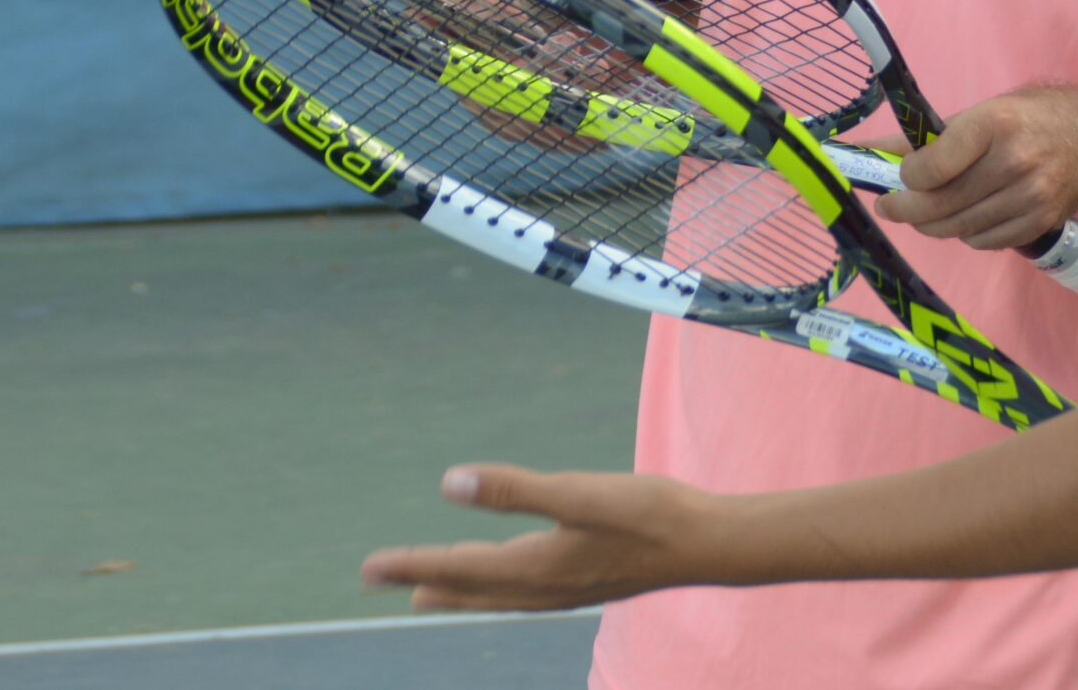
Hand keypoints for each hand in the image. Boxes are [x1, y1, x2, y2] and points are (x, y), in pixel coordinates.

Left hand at [362, 465, 734, 612]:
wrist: (710, 543)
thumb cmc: (650, 515)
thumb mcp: (578, 493)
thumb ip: (515, 489)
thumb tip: (449, 482)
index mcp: (533, 567)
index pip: (457, 568)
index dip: (410, 565)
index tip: (368, 569)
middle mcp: (543, 588)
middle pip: (468, 587)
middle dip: (424, 581)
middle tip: (381, 579)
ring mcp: (567, 590)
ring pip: (496, 595)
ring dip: (459, 589)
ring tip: (430, 590)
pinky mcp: (589, 581)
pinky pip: (523, 593)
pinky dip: (497, 588)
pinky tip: (512, 579)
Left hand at [875, 87, 1077, 250]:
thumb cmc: (1030, 120)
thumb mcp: (981, 113)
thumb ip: (926, 137)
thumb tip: (869, 150)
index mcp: (995, 123)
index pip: (932, 166)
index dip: (905, 178)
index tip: (898, 176)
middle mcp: (1016, 161)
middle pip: (940, 204)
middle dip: (905, 209)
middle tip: (890, 206)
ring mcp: (1031, 196)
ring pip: (958, 228)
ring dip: (932, 224)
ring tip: (924, 212)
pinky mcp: (1039, 223)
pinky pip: (983, 241)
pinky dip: (965, 234)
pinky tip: (964, 216)